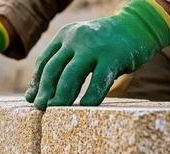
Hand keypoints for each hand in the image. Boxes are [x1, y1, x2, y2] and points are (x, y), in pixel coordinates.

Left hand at [26, 0, 169, 108]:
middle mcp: (76, 39)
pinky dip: (90, 97)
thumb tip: (33, 95)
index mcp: (64, 36)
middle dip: (44, 90)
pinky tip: (84, 108)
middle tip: (40, 108)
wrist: (138, 26)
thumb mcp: (79, 48)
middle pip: (53, 69)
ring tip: (55, 110)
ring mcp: (94, 48)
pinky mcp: (113, 57)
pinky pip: (98, 81)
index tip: (31, 99)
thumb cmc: (104, 45)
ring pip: (71, 75)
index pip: (44, 62)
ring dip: (61, 96)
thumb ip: (60, 65)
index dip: (36, 82)